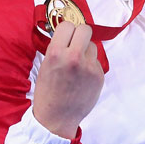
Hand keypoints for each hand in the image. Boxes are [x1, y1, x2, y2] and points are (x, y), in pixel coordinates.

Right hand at [30, 21, 103, 138]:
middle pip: (85, 29)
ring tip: (77, 66)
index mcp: (56, 53)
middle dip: (80, 35)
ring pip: (93, 46)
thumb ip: (58, 48)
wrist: (57, 118)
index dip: (67, 31)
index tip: (66, 37)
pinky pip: (96, 62)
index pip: (68, 25)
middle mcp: (74, 57)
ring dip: (86, 51)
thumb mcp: (45, 66)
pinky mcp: (99, 76)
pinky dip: (90, 66)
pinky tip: (82, 78)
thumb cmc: (47, 92)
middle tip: (75, 44)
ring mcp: (89, 67)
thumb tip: (70, 35)